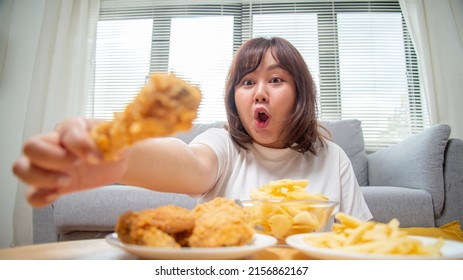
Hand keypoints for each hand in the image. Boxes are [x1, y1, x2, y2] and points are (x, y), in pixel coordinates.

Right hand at [12, 118, 127, 206]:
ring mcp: (49, 165)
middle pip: (31, 146)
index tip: (98, 158)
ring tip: (67, 181)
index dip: (81, 146)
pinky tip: (57, 195)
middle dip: (53, 159)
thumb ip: (112, 140)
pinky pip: (31, 193)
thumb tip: (100, 153)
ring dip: (41, 178)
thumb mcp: (118, 138)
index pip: (67, 132)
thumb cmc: (114, 144)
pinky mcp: (51, 185)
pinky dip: (39, 197)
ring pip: (21, 168)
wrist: (116, 160)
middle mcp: (55, 144)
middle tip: (76, 165)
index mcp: (72, 128)